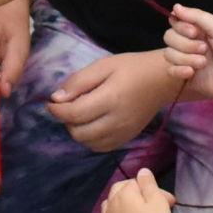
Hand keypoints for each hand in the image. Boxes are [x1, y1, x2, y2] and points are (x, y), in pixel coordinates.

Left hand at [47, 50, 176, 152]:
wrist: (162, 80)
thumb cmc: (131, 68)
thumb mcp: (103, 66)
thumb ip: (79, 82)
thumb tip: (56, 99)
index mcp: (110, 99)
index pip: (74, 114)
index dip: (56, 110)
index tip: (51, 102)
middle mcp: (117, 121)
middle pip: (78, 133)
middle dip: (66, 121)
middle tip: (68, 106)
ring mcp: (123, 133)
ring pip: (88, 143)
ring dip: (77, 131)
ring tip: (80, 114)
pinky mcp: (126, 139)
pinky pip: (100, 147)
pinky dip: (90, 139)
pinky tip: (92, 124)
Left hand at [102, 167, 175, 212]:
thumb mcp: (157, 201)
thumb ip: (148, 184)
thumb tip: (142, 171)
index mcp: (123, 193)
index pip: (136, 182)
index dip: (153, 189)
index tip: (168, 201)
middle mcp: (111, 204)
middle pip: (122, 190)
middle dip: (138, 193)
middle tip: (156, 204)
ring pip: (114, 204)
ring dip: (126, 204)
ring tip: (140, 211)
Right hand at [163, 5, 212, 107]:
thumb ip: (196, 16)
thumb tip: (175, 6)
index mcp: (197, 29)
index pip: (175, 22)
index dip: (181, 27)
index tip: (195, 33)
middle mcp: (189, 42)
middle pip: (169, 37)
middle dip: (186, 44)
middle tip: (204, 49)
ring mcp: (186, 59)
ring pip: (169, 54)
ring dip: (186, 58)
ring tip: (204, 63)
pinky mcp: (185, 76)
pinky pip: (170, 70)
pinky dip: (179, 71)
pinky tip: (192, 73)